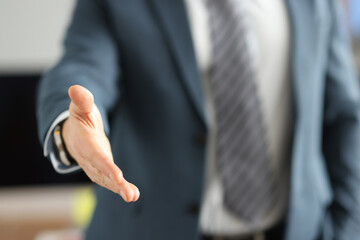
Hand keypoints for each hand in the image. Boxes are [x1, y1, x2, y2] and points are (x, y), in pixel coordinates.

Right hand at [62, 85, 139, 201]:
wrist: (74, 133)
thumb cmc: (80, 117)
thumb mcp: (80, 107)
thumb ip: (81, 100)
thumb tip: (75, 88)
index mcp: (84, 143)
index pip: (96, 156)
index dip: (106, 166)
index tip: (118, 176)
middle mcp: (88, 158)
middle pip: (102, 172)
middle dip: (115, 183)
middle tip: (129, 194)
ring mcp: (94, 166)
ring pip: (106, 180)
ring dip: (119, 189)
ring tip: (133, 196)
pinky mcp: (101, 170)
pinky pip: (110, 180)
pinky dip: (121, 187)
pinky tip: (134, 195)